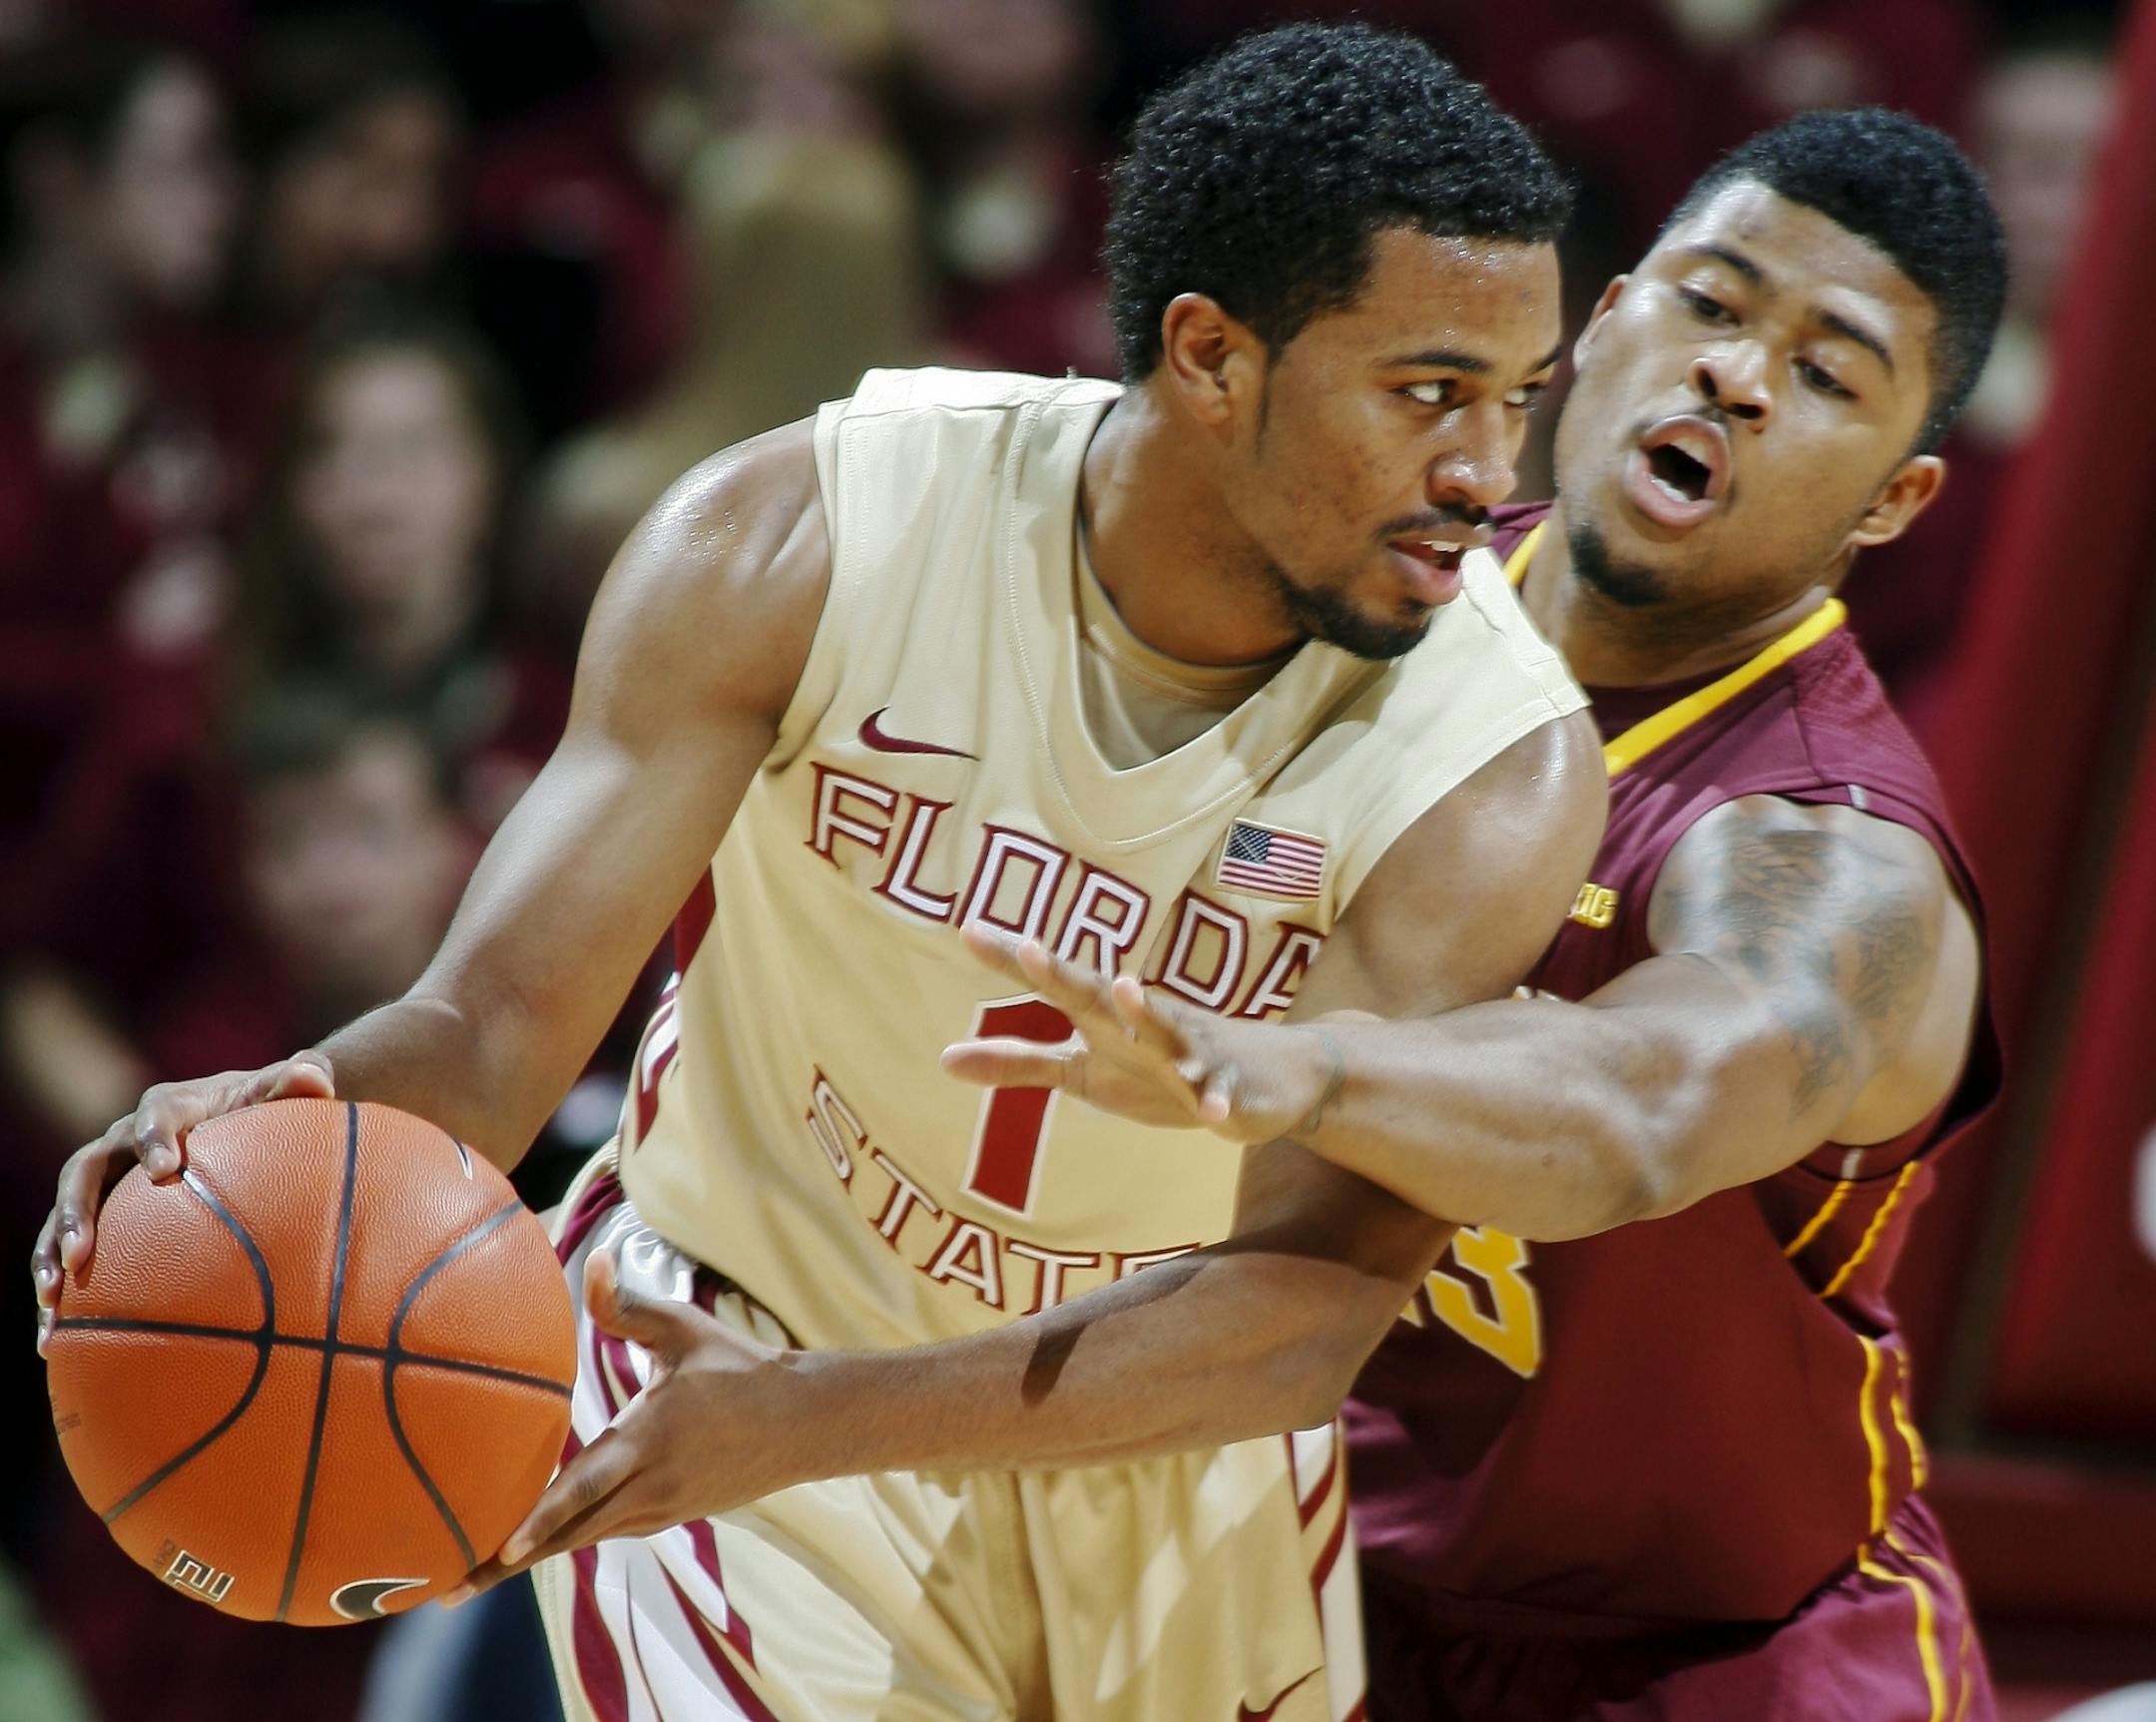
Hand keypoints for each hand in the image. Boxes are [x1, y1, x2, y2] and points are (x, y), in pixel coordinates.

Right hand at [31, 1051, 335, 1352]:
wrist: (248, 1117)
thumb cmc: (269, 1107)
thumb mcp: (287, 1089)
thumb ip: (302, 1079)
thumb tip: (313, 1078)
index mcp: (172, 1106)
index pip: (158, 1114)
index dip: (154, 1136)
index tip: (162, 1167)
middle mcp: (125, 1141)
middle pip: (86, 1169)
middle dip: (77, 1209)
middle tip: (82, 1251)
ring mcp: (109, 1179)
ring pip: (65, 1214)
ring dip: (52, 1254)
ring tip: (53, 1301)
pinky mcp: (104, 1215)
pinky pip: (72, 1251)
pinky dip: (64, 1291)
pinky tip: (56, 1338)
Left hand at [442, 1249, 799, 1605]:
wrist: (801, 1423)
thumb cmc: (740, 1367)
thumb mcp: (684, 1330)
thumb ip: (628, 1306)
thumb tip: (590, 1261)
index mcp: (651, 1438)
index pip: (586, 1486)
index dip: (541, 1518)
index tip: (499, 1547)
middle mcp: (652, 1485)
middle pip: (569, 1533)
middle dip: (506, 1563)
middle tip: (447, 1587)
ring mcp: (661, 1509)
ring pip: (583, 1539)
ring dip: (528, 1557)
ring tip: (467, 1577)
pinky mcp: (667, 1518)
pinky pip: (605, 1531)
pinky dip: (564, 1541)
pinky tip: (529, 1545)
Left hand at [939, 923, 1340, 1145]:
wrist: (1267, 1078)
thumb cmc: (1161, 1070)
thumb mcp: (1084, 1073)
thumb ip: (1018, 1064)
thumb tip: (943, 1060)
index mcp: (1105, 1019)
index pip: (1053, 984)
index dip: (1012, 961)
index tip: (969, 931)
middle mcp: (1144, 1024)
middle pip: (1099, 996)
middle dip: (1066, 975)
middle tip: (1032, 949)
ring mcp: (1190, 1053)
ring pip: (1166, 1031)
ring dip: (1146, 1012)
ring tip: (1124, 988)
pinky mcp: (1228, 1088)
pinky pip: (1219, 1096)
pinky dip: (1216, 1101)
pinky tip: (1212, 1112)